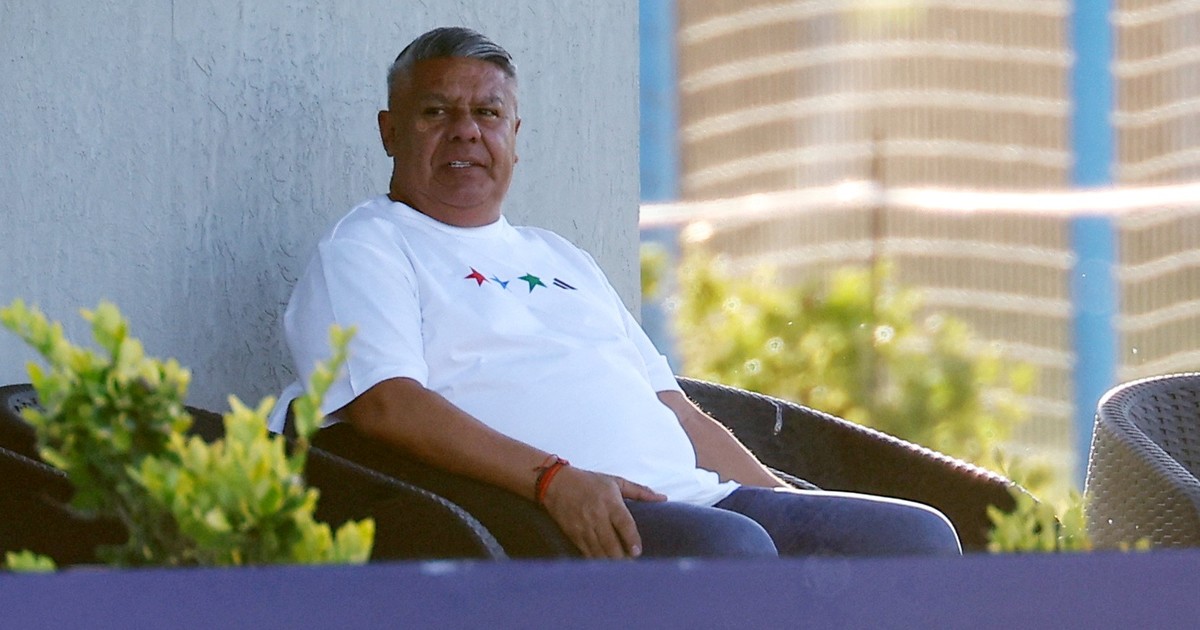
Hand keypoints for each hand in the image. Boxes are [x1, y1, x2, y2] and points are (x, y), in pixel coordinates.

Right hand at [540, 466, 665, 558]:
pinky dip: (597, 562)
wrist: (555, 483)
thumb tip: (663, 498)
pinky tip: (605, 569)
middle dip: (621, 558)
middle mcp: (596, 515)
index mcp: (610, 502)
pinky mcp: (574, 534)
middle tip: (632, 568)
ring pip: (599, 551)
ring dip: (610, 563)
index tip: (637, 552)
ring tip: (621, 573)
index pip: (623, 523)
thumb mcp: (615, 482)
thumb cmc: (589, 481)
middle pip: (611, 542)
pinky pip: (587, 553)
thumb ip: (640, 491)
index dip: (631, 539)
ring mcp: (584, 527)